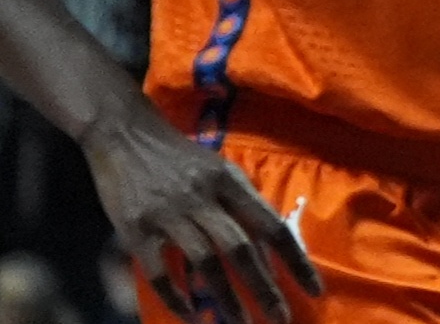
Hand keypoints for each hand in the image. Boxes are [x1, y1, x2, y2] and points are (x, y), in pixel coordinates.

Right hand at [80, 99, 319, 323]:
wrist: (124, 134)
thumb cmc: (179, 157)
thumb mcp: (218, 169)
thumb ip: (240, 202)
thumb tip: (268, 244)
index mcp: (229, 182)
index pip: (271, 225)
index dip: (294, 259)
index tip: (314, 289)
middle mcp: (203, 197)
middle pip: (241, 248)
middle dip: (263, 288)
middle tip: (281, 318)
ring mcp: (168, 214)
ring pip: (205, 262)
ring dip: (225, 297)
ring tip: (240, 323)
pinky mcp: (135, 229)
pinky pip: (159, 271)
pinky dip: (176, 296)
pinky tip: (191, 314)